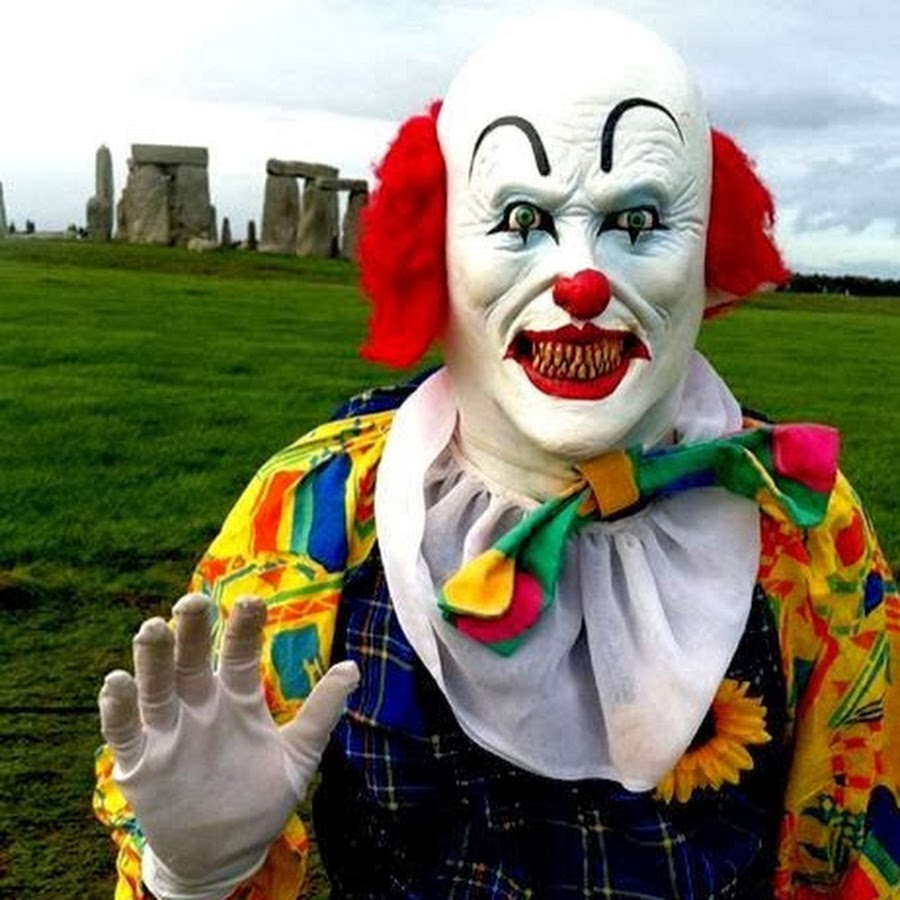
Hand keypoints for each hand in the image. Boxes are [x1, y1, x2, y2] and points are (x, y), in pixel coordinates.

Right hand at [98, 593, 358, 899]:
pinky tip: (117, 682)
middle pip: (192, 660)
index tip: (252, 601)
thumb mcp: (299, 754)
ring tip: (152, 629)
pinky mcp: (140, 763)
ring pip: (156, 686)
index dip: (243, 627)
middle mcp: (200, 706)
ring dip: (152, 658)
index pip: (239, 652)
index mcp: (237, 697)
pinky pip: (124, 731)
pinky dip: (118, 708)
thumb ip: (322, 711)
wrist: (226, 854)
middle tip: (192, 603)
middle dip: (191, 630)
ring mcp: (168, 732)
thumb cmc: (262, 798)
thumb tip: (354, 667)